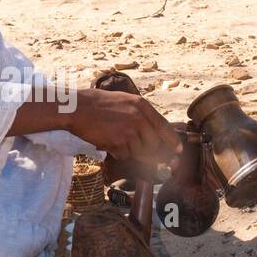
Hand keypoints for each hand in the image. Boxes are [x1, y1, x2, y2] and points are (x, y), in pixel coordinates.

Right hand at [68, 89, 183, 170]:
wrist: (77, 108)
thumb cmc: (98, 104)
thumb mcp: (124, 101)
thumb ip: (140, 115)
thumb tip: (153, 133)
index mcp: (141, 106)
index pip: (164, 127)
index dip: (173, 141)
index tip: (179, 151)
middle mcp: (139, 118)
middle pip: (154, 144)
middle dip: (148, 151)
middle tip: (134, 148)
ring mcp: (130, 130)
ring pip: (140, 152)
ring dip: (129, 151)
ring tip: (115, 138)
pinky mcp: (119, 142)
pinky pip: (124, 155)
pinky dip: (117, 152)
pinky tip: (107, 141)